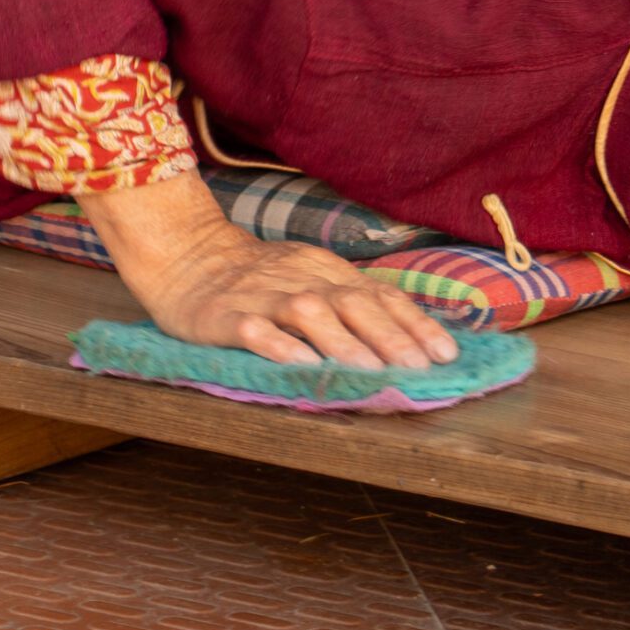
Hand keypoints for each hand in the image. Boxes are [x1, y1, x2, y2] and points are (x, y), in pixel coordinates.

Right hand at [78, 174, 460, 370]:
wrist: (185, 254)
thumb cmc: (258, 278)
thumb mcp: (310, 277)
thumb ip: (352, 302)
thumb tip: (411, 339)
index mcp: (326, 271)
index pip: (379, 295)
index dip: (414, 324)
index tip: (445, 355)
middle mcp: (301, 280)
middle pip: (352, 303)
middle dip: (389, 338)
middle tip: (418, 371)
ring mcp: (262, 297)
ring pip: (309, 314)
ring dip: (344, 344)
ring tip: (372, 374)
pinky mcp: (225, 316)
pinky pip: (255, 330)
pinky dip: (281, 346)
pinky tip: (302, 366)